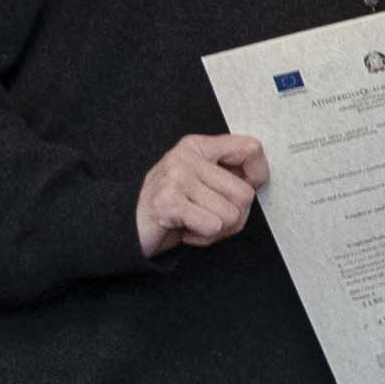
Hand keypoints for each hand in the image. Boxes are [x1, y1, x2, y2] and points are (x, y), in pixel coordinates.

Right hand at [132, 131, 267, 256]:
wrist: (126, 226)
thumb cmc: (171, 206)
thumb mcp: (201, 181)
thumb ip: (229, 175)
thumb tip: (257, 179)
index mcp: (198, 147)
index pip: (251, 149)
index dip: (258, 174)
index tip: (246, 185)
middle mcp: (186, 157)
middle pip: (245, 194)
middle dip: (233, 215)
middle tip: (207, 215)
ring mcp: (176, 178)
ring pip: (231, 215)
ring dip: (216, 229)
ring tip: (193, 221)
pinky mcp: (169, 202)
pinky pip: (213, 226)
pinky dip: (202, 237)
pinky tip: (185, 228)